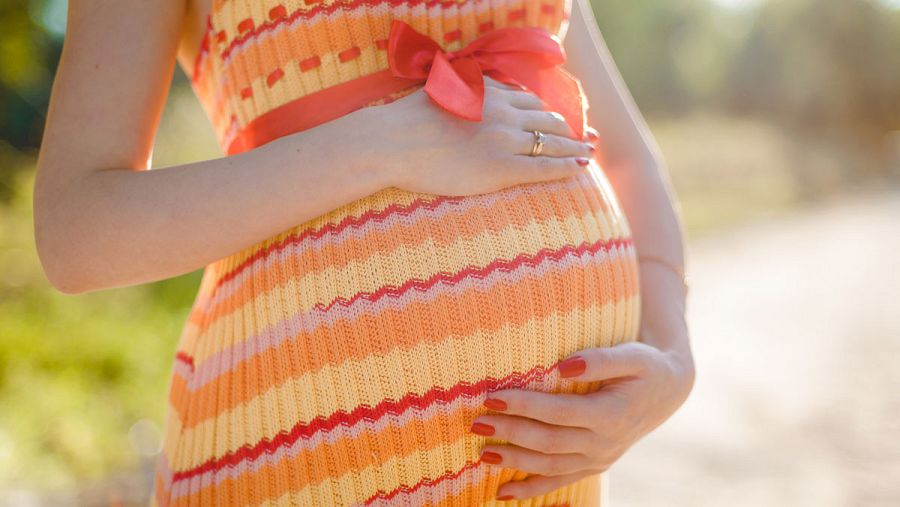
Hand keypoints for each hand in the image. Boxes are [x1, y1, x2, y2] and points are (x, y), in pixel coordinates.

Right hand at [377, 75, 595, 195]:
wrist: (393, 142)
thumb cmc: (407, 120)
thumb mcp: (442, 91)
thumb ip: (466, 91)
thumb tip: (472, 90)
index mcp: (488, 93)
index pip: (530, 101)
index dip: (550, 112)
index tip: (562, 120)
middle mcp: (503, 113)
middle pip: (548, 120)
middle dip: (569, 130)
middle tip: (585, 138)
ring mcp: (503, 141)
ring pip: (552, 143)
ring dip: (574, 148)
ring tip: (587, 153)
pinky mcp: (500, 168)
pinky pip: (543, 168)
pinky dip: (566, 167)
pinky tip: (579, 169)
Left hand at [470, 341, 694, 500]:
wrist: (668, 390)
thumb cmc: (645, 366)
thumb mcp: (631, 355)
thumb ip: (599, 360)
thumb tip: (563, 365)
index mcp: (611, 415)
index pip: (558, 412)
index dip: (524, 405)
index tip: (492, 396)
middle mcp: (604, 443)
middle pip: (548, 442)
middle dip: (510, 434)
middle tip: (476, 424)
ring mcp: (599, 459)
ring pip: (550, 467)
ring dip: (514, 462)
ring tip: (482, 454)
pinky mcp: (594, 466)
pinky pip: (559, 482)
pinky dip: (531, 489)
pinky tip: (503, 492)